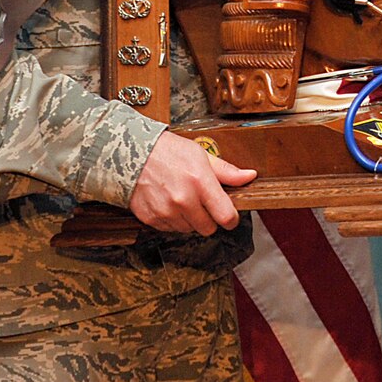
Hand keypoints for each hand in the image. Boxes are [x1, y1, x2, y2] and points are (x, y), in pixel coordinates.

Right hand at [130, 132, 256, 234]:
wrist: (131, 154)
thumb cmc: (168, 152)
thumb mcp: (201, 155)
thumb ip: (227, 171)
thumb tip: (250, 176)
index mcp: (200, 183)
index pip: (226, 216)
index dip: (231, 219)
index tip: (230, 216)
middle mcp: (183, 200)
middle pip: (208, 228)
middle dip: (209, 218)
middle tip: (202, 203)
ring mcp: (165, 211)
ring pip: (188, 230)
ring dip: (189, 219)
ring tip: (182, 199)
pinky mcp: (150, 218)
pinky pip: (170, 229)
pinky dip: (172, 220)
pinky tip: (168, 203)